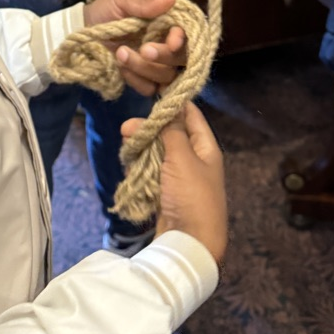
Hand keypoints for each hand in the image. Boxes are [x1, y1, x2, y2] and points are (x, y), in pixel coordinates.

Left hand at [84, 0, 185, 95]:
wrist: (81, 31)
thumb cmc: (104, 12)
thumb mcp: (122, 1)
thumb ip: (145, 4)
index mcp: (165, 24)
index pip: (187, 34)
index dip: (183, 40)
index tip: (172, 41)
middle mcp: (165, 46)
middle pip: (181, 59)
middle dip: (164, 56)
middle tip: (144, 49)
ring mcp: (155, 66)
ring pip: (166, 76)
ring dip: (144, 67)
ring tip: (121, 54)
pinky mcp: (142, 81)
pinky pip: (150, 89)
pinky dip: (136, 80)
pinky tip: (120, 68)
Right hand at [122, 101, 226, 265]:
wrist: (190, 245)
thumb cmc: (192, 197)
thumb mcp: (183, 158)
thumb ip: (170, 131)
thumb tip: (161, 109)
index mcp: (206, 148)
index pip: (191, 115)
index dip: (175, 101)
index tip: (153, 89)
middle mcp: (195, 160)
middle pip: (170, 134)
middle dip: (149, 130)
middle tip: (127, 129)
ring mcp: (179, 178)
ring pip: (157, 153)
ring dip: (142, 150)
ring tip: (127, 149)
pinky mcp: (166, 193)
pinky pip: (151, 173)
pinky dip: (140, 169)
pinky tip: (130, 167)